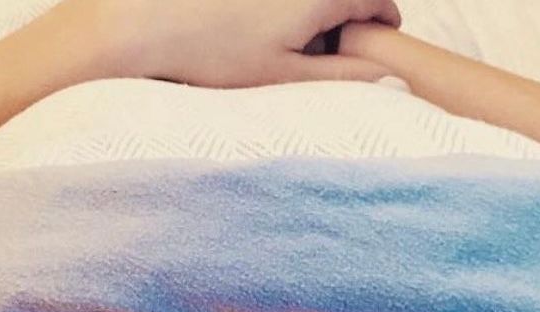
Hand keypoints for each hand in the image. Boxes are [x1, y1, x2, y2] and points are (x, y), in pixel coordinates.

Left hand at [74, 0, 402, 86]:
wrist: (152, 24)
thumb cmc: (217, 52)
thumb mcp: (287, 74)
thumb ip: (343, 75)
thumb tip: (387, 76)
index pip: (380, 1)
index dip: (382, 30)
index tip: (372, 55)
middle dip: (342, 25)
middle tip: (316, 61)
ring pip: (315, 0)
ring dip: (311, 21)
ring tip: (275, 47)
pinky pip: (286, 1)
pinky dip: (282, 13)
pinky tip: (253, 31)